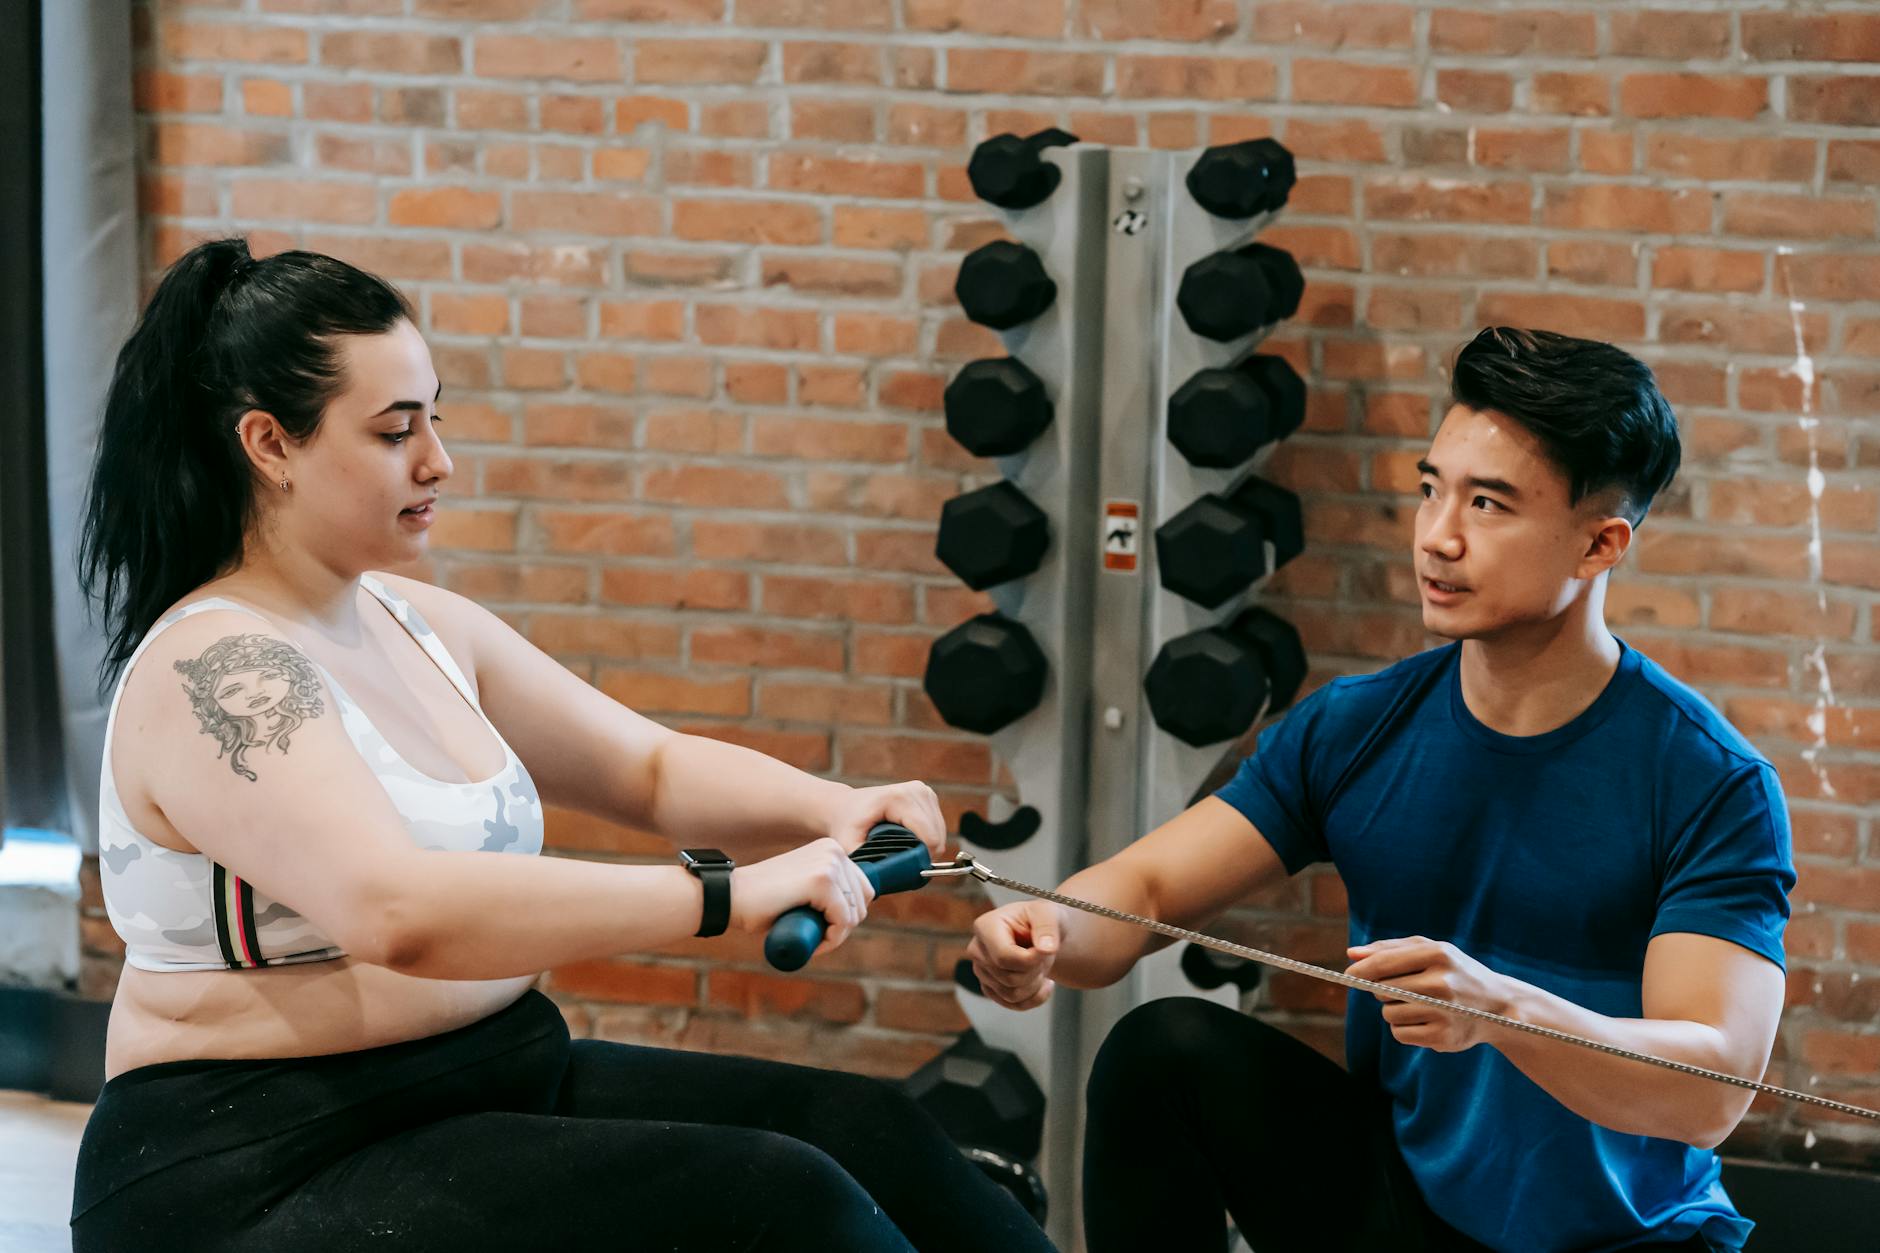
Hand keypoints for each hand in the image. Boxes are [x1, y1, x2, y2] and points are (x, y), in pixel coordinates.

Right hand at [729, 838, 875, 952]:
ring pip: (855, 914)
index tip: (822, 926)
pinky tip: (812, 944)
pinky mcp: (822, 881)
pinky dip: (831, 940)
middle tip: (817, 936)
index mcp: (832, 849)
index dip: (846, 915)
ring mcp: (829, 864)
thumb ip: (827, 890)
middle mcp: (834, 851)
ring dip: (836, 935)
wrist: (732, 897)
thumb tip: (857, 911)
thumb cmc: (764, 901)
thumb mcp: (804, 888)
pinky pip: (843, 921)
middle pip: (863, 901)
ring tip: (811, 939)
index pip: (863, 888)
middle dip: (843, 925)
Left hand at [825, 781, 946, 860]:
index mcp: (900, 799)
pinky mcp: (928, 795)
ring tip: (903, 853)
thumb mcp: (849, 845)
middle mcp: (917, 790)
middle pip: (937, 837)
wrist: (845, 805)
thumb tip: (885, 880)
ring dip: (927, 848)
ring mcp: (924, 791)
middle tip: (901, 864)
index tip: (904, 869)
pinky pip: (938, 827)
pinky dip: (928, 839)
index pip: (929, 838)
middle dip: (923, 855)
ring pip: (941, 833)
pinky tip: (910, 842)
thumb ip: (866, 863)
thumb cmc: (846, 826)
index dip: (921, 860)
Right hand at [966, 900, 1063, 1009]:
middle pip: (1009, 979)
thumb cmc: (1040, 919)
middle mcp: (977, 950)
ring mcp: (981, 971)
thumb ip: (1047, 927)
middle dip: (1035, 971)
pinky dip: (1035, 998)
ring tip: (1041, 965)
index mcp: (984, 927)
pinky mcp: (989, 988)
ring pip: (1011, 995)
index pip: (1004, 958)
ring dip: (1036, 984)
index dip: (1031, 960)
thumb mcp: (1047, 913)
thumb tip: (1046, 948)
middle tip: (1044, 954)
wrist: (1040, 933)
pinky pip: (1013, 1005)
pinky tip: (1043, 982)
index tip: (1048, 949)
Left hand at [1343, 936, 1514, 1053]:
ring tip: (1420, 1005)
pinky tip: (1425, 1021)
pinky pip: (1400, 1034)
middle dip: (1383, 990)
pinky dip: (1404, 1029)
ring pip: (1389, 1014)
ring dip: (1394, 1010)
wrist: (1498, 1005)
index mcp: (1438, 954)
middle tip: (1405, 989)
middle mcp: (1442, 983)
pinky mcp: (1444, 1038)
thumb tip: (1351, 954)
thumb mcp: (1430, 950)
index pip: (1384, 963)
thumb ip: (1389, 948)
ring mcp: (1444, 1012)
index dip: (1361, 970)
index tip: (1348, 975)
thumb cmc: (1455, 972)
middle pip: (1382, 990)